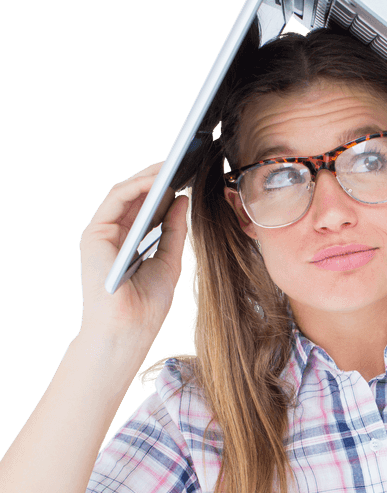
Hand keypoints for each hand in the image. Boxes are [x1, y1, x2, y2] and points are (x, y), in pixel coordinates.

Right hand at [78, 162, 188, 344]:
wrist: (128, 329)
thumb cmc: (147, 305)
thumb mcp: (169, 260)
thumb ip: (174, 229)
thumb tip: (182, 198)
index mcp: (128, 244)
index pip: (146, 210)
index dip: (165, 192)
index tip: (187, 177)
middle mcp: (112, 236)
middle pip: (135, 199)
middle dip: (157, 180)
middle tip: (182, 163)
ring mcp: (101, 234)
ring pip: (124, 195)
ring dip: (148, 178)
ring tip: (172, 166)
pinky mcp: (94, 233)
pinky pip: (116, 200)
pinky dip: (136, 187)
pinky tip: (157, 180)